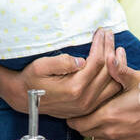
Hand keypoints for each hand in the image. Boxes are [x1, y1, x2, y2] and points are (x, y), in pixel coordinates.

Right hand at [0, 27, 122, 117]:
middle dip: (110, 49)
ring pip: (113, 83)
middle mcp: (84, 100)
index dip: (101, 44)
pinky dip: (115, 78)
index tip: (101, 31)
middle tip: (109, 34)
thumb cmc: (31, 78)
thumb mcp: (40, 66)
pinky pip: (110, 93)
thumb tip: (81, 60)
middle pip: (107, 71)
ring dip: (116, 64)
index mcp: (74, 88)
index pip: (97, 62)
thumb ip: (60, 62)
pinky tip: (113, 65)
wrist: (23, 98)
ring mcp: (88, 107)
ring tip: (114, 48)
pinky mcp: (88, 109)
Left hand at [67, 46, 139, 139]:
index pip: (76, 122)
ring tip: (108, 118)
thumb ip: (119, 70)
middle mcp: (110, 133)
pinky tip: (121, 128)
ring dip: (97, 131)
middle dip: (84, 122)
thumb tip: (108, 56)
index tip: (81, 107)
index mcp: (108, 115)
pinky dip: (111, 139)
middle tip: (93, 111)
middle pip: (84, 132)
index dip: (75, 115)